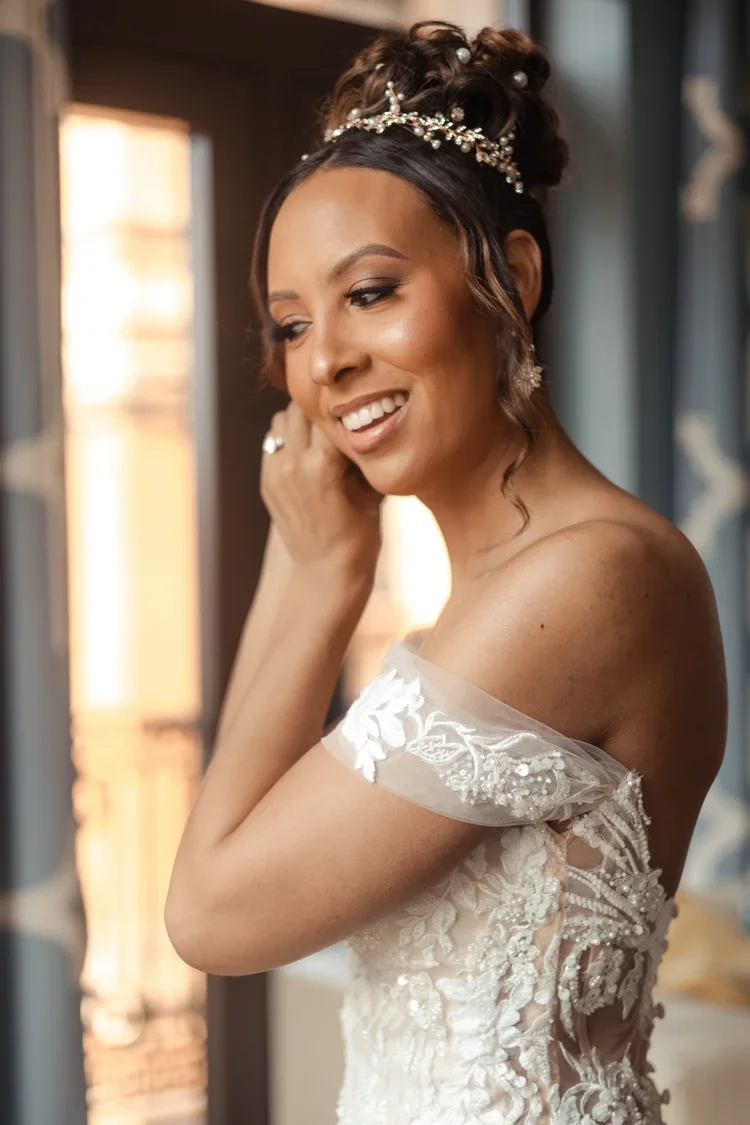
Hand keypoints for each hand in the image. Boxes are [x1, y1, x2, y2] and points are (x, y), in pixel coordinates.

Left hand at [260, 401, 384, 582]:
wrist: (327, 574)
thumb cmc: (361, 536)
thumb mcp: (371, 490)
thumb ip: (363, 454)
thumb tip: (364, 420)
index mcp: (322, 464)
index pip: (330, 410)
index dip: (346, 406)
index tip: (357, 407)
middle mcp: (293, 465)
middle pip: (301, 407)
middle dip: (321, 410)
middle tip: (338, 419)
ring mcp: (275, 474)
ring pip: (281, 420)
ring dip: (299, 422)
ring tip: (319, 437)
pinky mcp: (267, 483)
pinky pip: (272, 443)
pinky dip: (287, 441)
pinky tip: (306, 455)